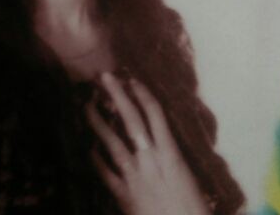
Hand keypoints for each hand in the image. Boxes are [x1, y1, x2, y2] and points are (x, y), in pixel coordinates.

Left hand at [86, 72, 209, 214]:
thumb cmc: (193, 210)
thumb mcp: (187, 178)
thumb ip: (172, 158)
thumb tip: (160, 141)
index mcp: (171, 155)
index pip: (156, 115)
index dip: (143, 95)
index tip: (132, 80)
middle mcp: (150, 160)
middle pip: (132, 121)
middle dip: (118, 96)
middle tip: (105, 77)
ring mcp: (134, 176)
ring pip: (113, 143)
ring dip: (98, 123)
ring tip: (86, 106)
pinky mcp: (124, 194)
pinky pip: (105, 173)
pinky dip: (96, 159)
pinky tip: (88, 148)